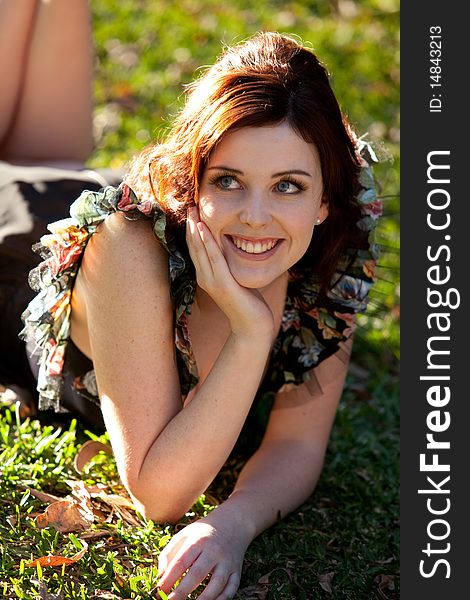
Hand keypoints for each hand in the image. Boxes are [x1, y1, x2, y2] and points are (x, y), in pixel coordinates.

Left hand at [157, 510, 248, 598]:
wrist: (232, 523)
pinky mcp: (237, 571)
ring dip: (203, 599)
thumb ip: (169, 553)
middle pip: (197, 574)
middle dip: (182, 592)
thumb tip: (160, 576)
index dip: (169, 579)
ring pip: (217, 584)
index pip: (181, 562)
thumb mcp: (184, 534)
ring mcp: (227, 562)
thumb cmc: (203, 532)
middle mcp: (214, 551)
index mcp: (199, 541)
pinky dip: (222, 599)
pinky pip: (232, 588)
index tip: (159, 591)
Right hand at [186, 206, 275, 341]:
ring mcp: (212, 281)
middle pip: (194, 247)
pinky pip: (214, 258)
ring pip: (200, 249)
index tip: (193, 212)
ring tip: (193, 211)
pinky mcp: (223, 284)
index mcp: (206, 277)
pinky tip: (203, 228)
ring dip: (195, 229)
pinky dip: (207, 242)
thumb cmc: (247, 304)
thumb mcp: (235, 280)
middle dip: (191, 225)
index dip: (192, 231)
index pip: (196, 250)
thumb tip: (232, 250)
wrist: (251, 326)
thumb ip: (230, 266)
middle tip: (189, 205)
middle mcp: (205, 278)